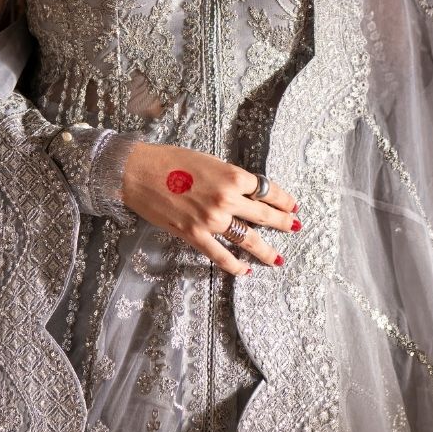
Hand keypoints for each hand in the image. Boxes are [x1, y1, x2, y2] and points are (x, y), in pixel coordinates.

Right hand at [121, 141, 299, 276]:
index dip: (283, 199)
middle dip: (283, 222)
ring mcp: (212, 220)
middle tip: (294, 228)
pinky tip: (246, 270)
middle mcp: (227, 199)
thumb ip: (229, 178)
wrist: (138, 172)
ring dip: (266, 250)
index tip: (292, 205)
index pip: (268, 189)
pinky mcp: (194, 235)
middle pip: (264, 214)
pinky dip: (235, 266)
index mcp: (233, 176)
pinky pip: (221, 255)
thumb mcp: (209, 161)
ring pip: (248, 239)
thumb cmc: (170, 160)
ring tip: (277, 258)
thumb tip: (244, 191)